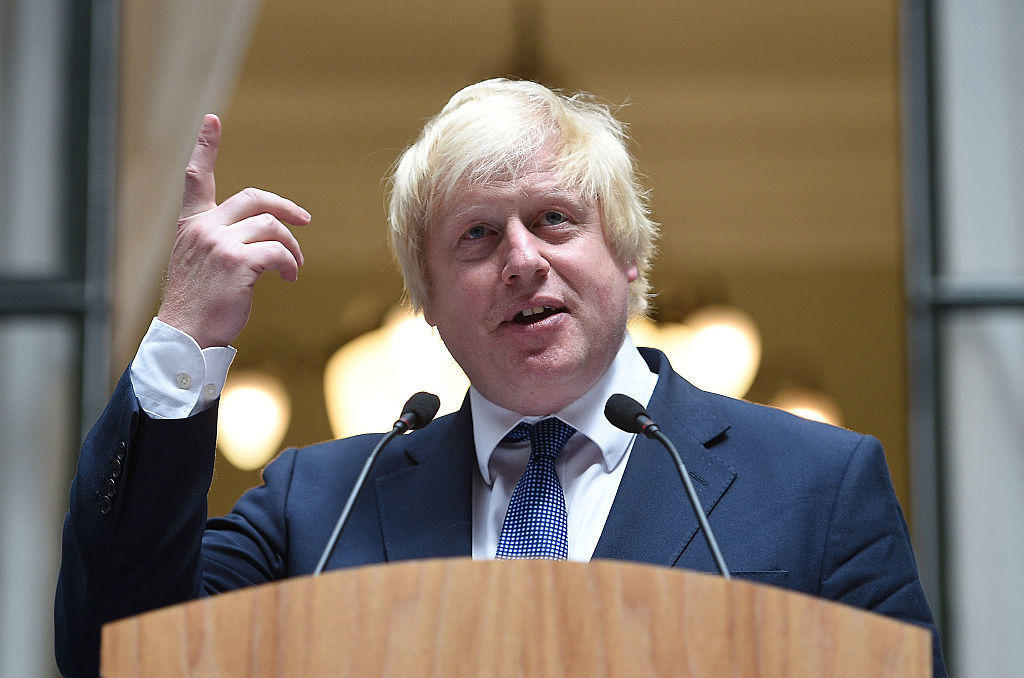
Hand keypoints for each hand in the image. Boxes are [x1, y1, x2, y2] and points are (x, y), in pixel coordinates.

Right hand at [157, 114, 310, 347]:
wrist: (185, 336)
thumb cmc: (199, 304)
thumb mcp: (201, 263)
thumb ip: (223, 241)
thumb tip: (266, 237)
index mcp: (192, 224)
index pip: (196, 178)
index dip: (205, 147)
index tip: (212, 119)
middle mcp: (204, 228)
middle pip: (255, 198)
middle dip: (286, 208)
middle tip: (305, 222)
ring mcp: (219, 244)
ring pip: (272, 227)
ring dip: (292, 247)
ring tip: (294, 267)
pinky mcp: (237, 263)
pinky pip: (278, 252)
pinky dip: (291, 264)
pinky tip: (290, 277)